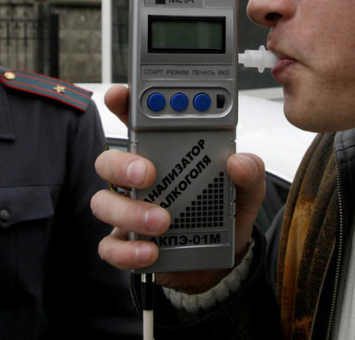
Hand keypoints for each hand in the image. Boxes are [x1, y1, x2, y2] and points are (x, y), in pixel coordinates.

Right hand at [91, 85, 265, 293]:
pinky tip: (152, 251)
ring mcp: (129, 211)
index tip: (120, 95)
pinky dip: (128, 250)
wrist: (224, 259)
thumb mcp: (247, 189)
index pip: (135, 123)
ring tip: (162, 221)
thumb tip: (239, 162)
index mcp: (165, 154)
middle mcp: (139, 180)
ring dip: (130, 211)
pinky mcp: (128, 244)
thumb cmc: (225, 214)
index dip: (123, 104)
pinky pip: (111, 246)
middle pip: (109, 161)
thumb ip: (250, 171)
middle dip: (121, 163)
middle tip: (147, 173)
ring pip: (104, 203)